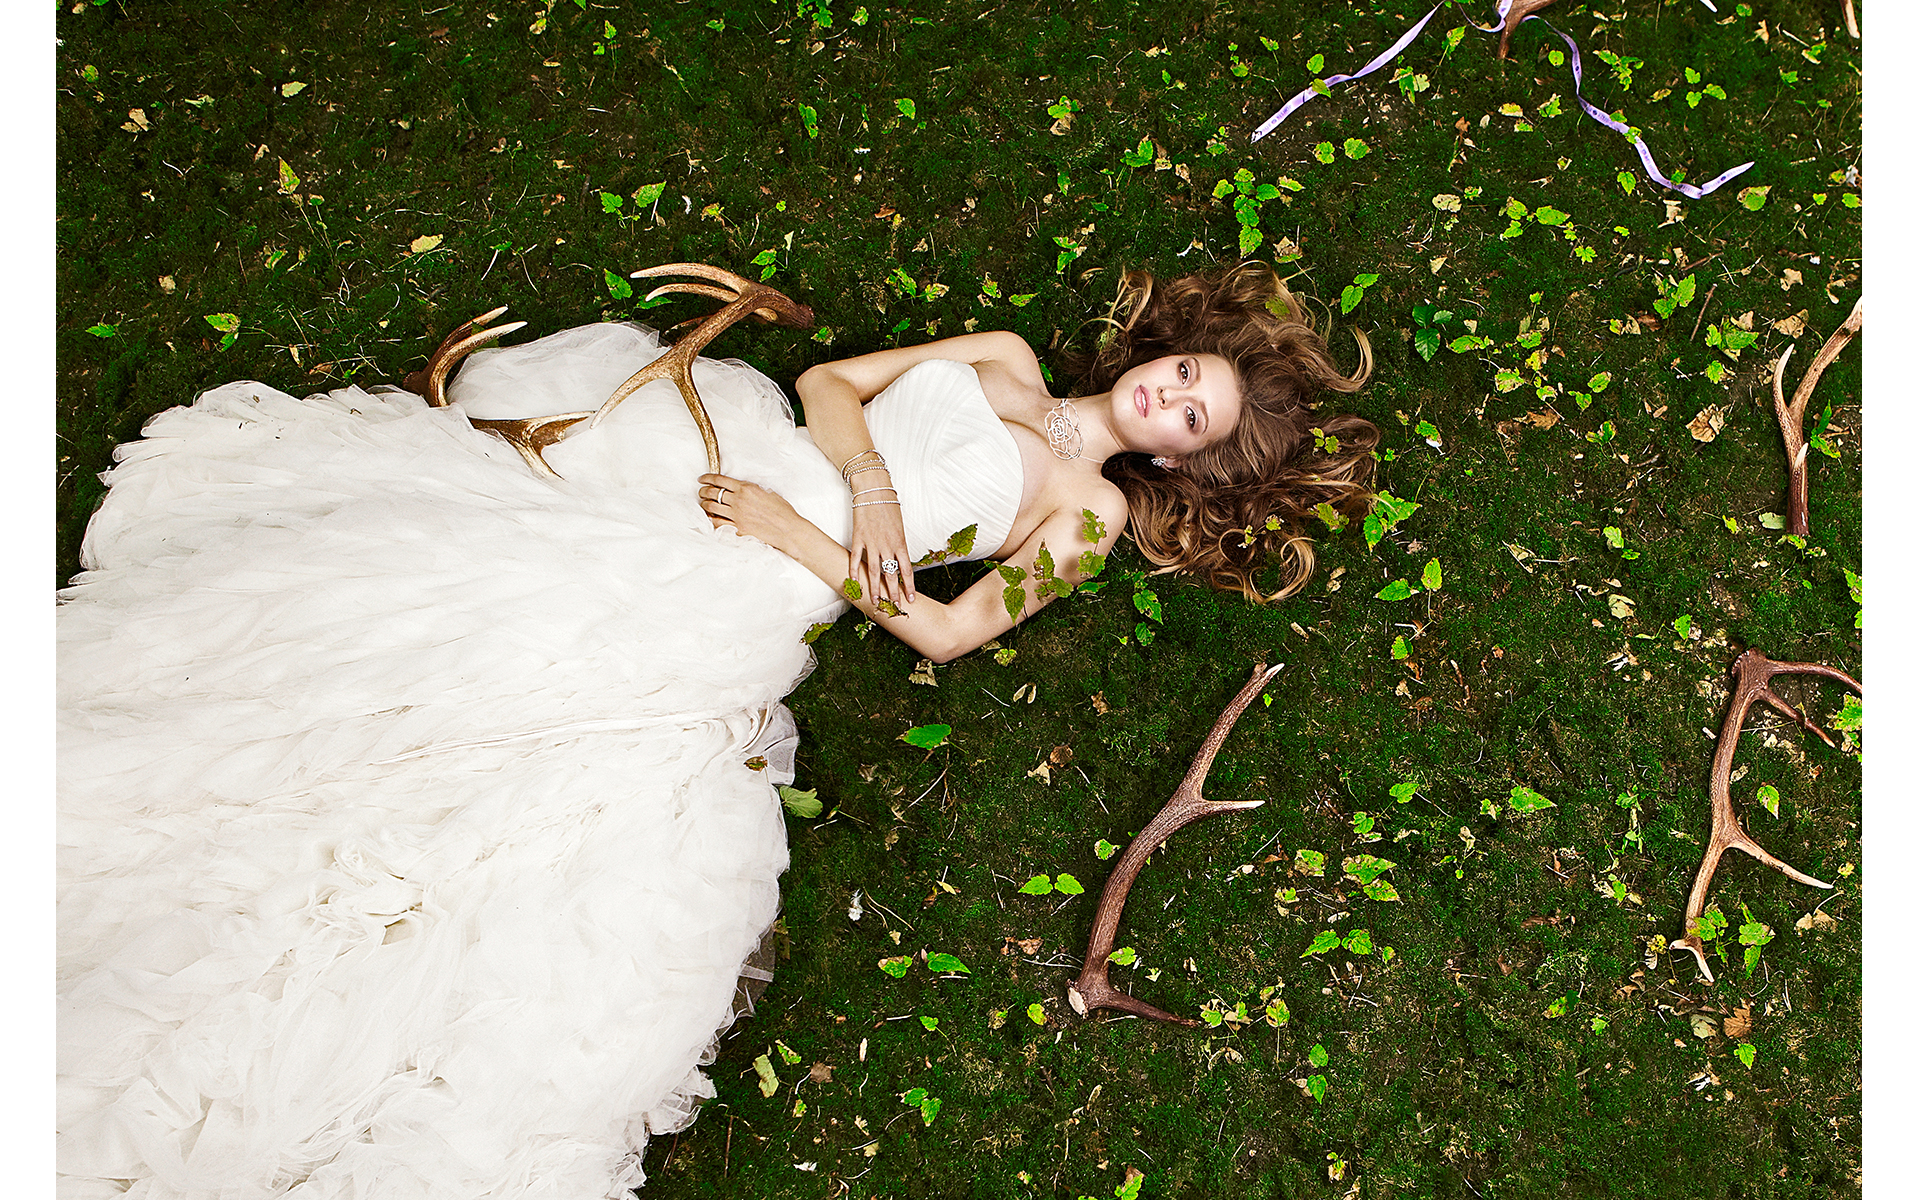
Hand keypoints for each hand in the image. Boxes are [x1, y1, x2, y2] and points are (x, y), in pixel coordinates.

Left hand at [698, 473, 798, 550]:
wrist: (787, 528)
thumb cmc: (782, 510)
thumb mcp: (767, 491)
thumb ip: (750, 488)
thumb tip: (739, 488)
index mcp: (746, 488)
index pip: (719, 480)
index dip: (707, 478)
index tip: (702, 479)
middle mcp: (738, 500)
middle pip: (712, 493)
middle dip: (703, 491)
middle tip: (702, 491)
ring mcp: (736, 515)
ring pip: (711, 507)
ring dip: (704, 504)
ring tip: (704, 503)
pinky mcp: (737, 528)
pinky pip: (717, 523)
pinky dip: (711, 519)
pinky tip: (711, 517)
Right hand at [850, 491, 915, 606]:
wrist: (874, 490)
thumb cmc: (889, 506)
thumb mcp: (899, 526)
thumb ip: (898, 544)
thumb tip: (899, 559)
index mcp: (900, 543)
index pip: (907, 570)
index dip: (909, 586)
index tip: (911, 598)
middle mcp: (887, 546)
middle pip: (891, 575)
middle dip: (893, 593)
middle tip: (895, 607)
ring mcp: (872, 543)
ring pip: (874, 572)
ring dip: (875, 588)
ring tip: (876, 602)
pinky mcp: (858, 539)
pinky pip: (856, 559)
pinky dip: (855, 572)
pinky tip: (855, 582)